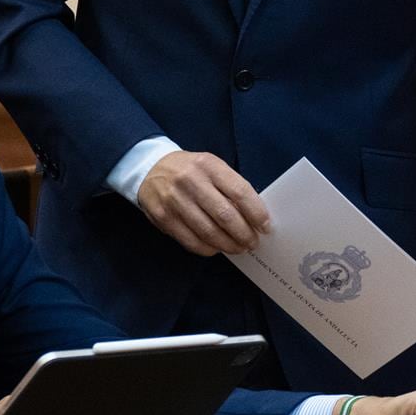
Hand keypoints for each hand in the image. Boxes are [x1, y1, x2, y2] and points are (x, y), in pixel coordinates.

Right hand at [137, 150, 270, 254]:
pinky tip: (217, 248)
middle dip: (244, 234)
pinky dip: (209, 249)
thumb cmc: (190, 170)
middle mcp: (191, 181)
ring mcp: (175, 200)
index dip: (256, 212)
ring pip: (209, 232)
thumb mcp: (211, 167)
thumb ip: (230, 186)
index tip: (265, 226)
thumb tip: (254, 216)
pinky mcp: (164, 218)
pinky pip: (192, 241)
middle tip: (252, 242)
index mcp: (208, 165)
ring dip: (228, 245)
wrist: (150, 168)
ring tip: (238, 248)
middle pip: (225, 215)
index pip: (239, 191)